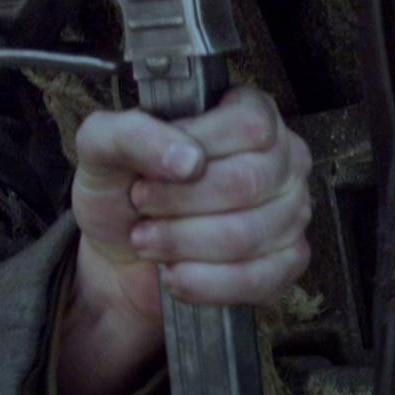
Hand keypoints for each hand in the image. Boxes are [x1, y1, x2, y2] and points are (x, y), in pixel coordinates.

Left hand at [58, 87, 312, 394]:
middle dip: (179, 202)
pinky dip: (202, 282)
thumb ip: (133, 133)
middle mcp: (281, 158)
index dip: (197, 147)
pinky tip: (173, 273)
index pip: (249, 125)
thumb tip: (187, 159)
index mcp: (249, 112)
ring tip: (148, 239)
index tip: (153, 166)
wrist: (117, 251)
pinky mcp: (287, 262)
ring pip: (247, 234)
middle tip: (142, 205)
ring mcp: (291, 211)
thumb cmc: (120, 188)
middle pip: (247, 181)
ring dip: (182, 243)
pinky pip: (256, 278)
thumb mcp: (103, 145)